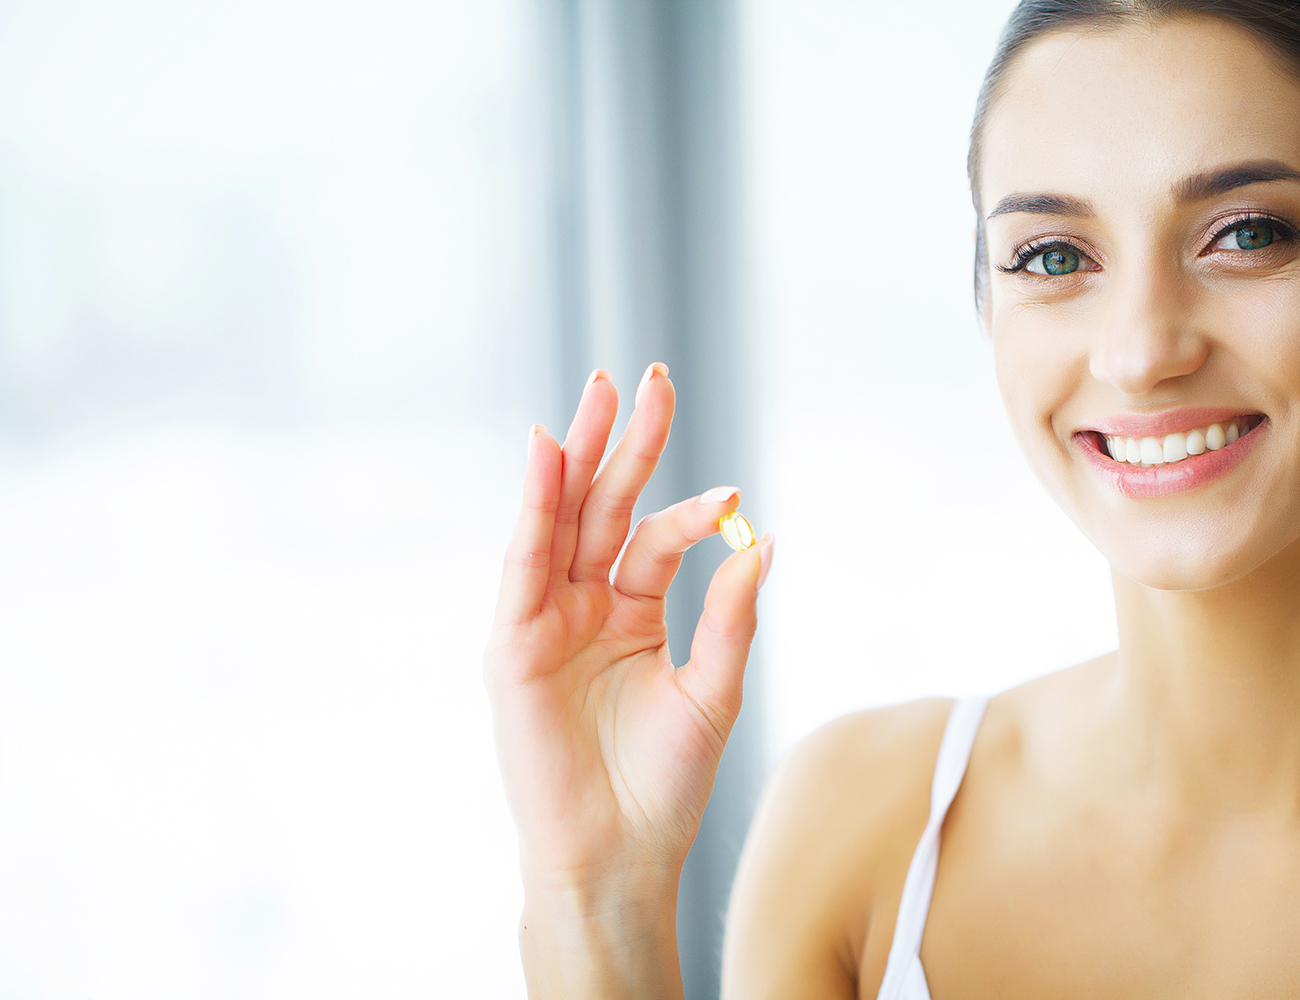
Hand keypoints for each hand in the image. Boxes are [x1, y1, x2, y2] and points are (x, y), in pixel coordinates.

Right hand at [484, 363, 771, 989]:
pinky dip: (532, 507)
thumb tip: (766, 539)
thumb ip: (733, 615)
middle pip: (604, 506)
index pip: (657, 538)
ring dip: (576, 455)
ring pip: (561, 520)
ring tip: (597, 391)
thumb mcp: (713, 689)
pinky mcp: (512, 644)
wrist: (616, 855)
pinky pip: (523, 564)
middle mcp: (586, 606)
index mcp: (633, 613)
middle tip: (647, 374)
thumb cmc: (665, 784)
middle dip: (624, 442)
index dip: (693, 511)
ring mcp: (546, 620)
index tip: (733, 497)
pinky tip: (546, 453)